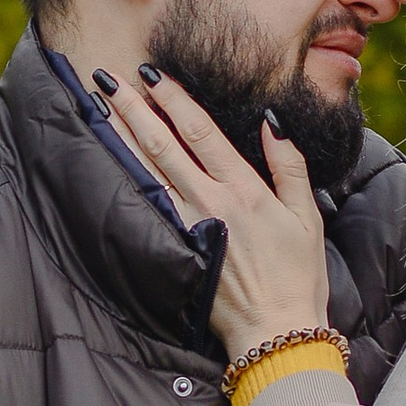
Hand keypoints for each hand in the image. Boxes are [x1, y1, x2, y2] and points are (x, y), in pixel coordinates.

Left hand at [92, 60, 333, 363]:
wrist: (276, 332)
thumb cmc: (298, 277)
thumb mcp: (306, 216)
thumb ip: (289, 166)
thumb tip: (272, 124)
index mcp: (243, 189)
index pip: (200, 130)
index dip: (173, 98)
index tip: (151, 74)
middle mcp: (210, 202)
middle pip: (163, 144)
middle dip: (133, 108)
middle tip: (106, 78)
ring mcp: (188, 226)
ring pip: (147, 171)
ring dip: (122, 137)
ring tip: (99, 109)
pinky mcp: (176, 250)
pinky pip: (147, 205)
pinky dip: (127, 178)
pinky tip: (111, 161)